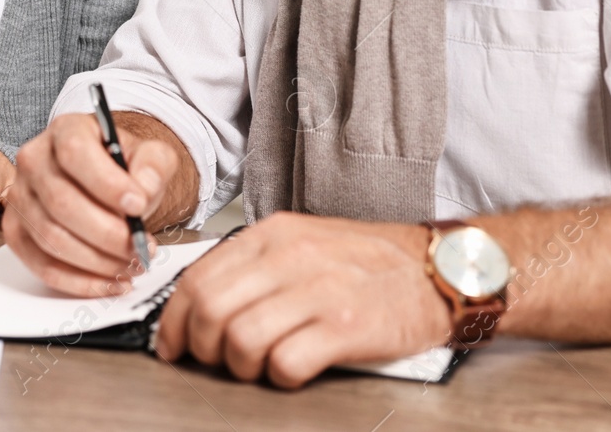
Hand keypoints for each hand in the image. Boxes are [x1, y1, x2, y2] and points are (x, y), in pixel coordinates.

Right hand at [2, 111, 187, 296]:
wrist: (108, 183)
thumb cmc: (125, 168)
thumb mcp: (151, 155)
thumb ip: (153, 167)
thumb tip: (142, 191)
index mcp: (65, 131)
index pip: (74, 153)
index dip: (105, 183)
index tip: (138, 205)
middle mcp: (34, 161)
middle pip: (61, 202)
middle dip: (108, 233)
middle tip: (142, 247)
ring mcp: (20, 198)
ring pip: (52, 238)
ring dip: (98, 261)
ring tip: (132, 264)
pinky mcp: (17, 233)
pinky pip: (43, 266)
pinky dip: (80, 282)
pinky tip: (110, 282)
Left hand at [153, 212, 452, 388]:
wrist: (438, 268)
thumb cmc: (368, 261)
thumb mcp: (304, 241)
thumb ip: (255, 264)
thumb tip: (201, 302)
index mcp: (273, 234)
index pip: (198, 277)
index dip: (173, 320)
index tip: (172, 344)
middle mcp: (291, 256)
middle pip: (211, 310)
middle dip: (200, 347)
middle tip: (212, 361)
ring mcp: (319, 291)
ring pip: (241, 338)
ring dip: (239, 366)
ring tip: (256, 367)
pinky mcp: (346, 327)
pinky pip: (286, 362)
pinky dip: (279, 376)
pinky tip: (292, 371)